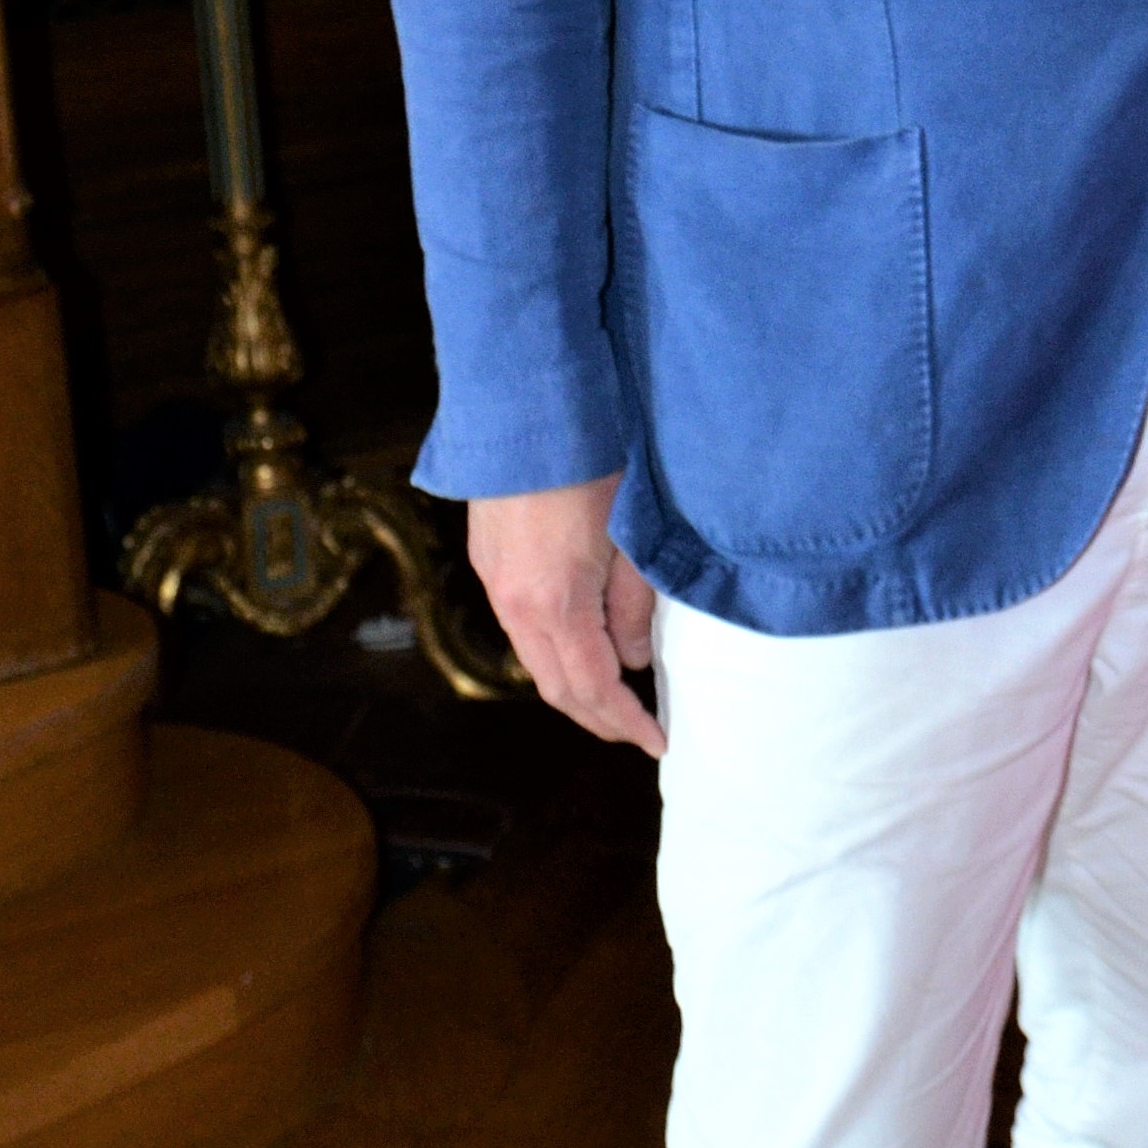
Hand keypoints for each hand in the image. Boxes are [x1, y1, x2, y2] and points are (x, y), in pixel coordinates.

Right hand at [469, 474, 662, 752]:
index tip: (659, 739)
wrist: (527, 408)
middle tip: (638, 731)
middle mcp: (515, 603)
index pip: (594, 687)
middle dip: (598, 718)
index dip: (626, 721)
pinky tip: (581, 649)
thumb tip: (634, 660)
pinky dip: (553, 654)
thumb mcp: (633, 538)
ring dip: (574, 688)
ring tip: (615, 699)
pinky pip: (519, 628)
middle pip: (556, 688)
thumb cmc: (592, 464)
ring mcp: (495, 582)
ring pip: (533, 660)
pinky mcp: (488, 560)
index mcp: (556, 603)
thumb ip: (633, 606)